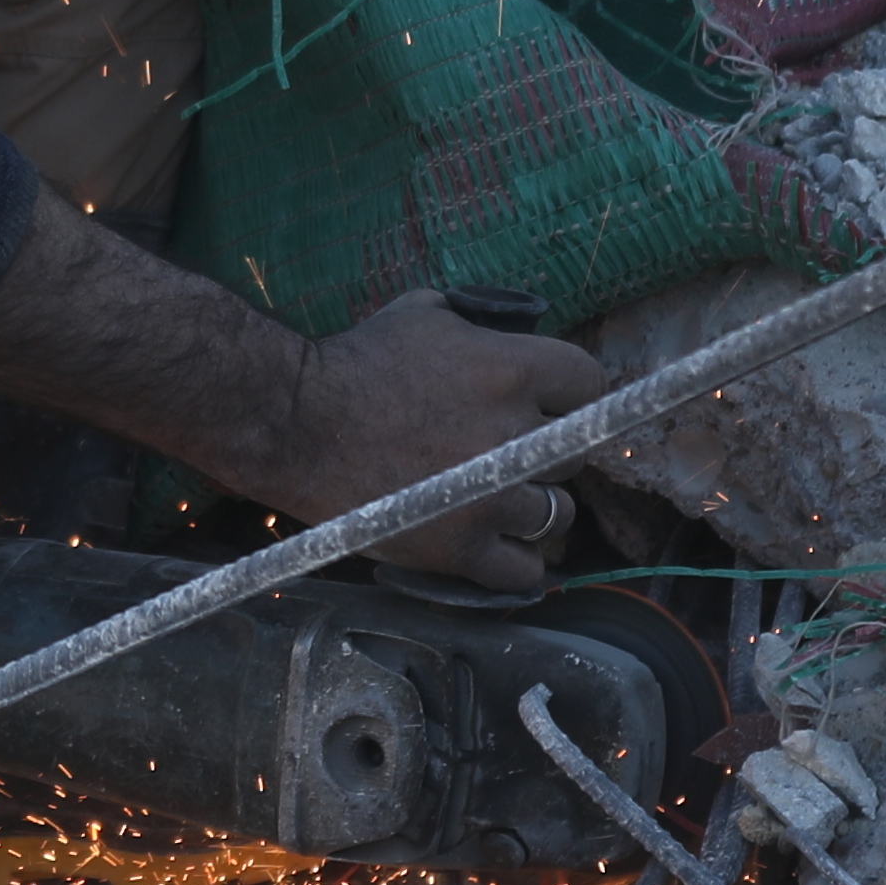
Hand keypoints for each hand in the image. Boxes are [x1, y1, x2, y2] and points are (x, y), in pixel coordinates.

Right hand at [268, 292, 611, 594]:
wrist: (294, 422)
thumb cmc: (355, 362)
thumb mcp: (425, 314)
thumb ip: (480, 326)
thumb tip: (509, 334)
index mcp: (513, 369)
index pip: (591, 386)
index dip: (571, 398)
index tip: (552, 409)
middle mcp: (515, 434)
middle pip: (574, 457)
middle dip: (545, 455)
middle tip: (510, 456)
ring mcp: (492, 497)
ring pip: (557, 516)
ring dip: (536, 509)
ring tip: (502, 503)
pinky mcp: (461, 548)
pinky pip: (525, 570)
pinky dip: (518, 561)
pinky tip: (498, 547)